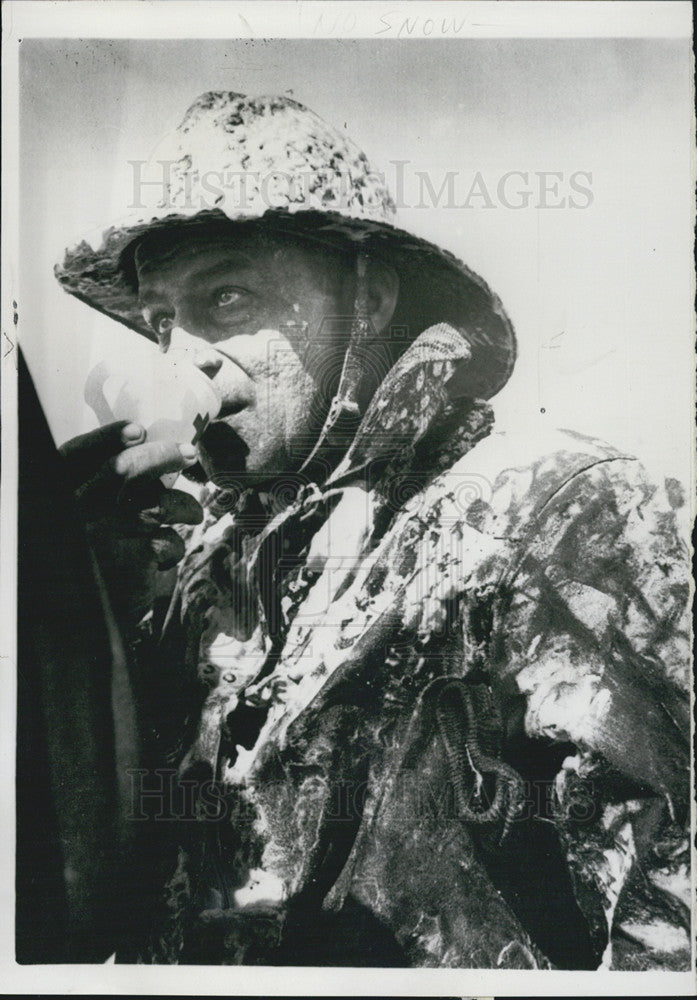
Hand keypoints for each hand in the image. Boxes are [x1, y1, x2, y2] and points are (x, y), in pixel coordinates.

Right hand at [60, 420, 203, 626]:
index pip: (74, 456)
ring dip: (182, 505)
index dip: (105, 439)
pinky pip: (164, 541)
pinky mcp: (126, 560)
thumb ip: (99, 497)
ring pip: (154, 504)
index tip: (137, 429)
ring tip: (193, 514)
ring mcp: (99, 533)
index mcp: (57, 498)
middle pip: (121, 470)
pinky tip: (166, 558)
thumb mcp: (81, 526)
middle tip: (189, 454)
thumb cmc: (85, 573)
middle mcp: (74, 511)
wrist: (77, 632)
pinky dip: (172, 548)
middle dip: (160, 456)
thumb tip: (142, 458)